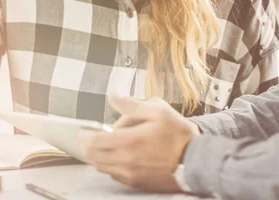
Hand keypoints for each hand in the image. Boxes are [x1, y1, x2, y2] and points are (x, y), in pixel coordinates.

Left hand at [78, 93, 200, 192]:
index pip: (95, 142)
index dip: (84, 136)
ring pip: (103, 167)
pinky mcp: (137, 183)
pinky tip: (117, 157)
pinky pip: (115, 175)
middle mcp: (126, 161)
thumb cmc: (178, 134)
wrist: (196, 160)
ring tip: (102, 146)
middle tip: (89, 137)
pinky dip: (110, 166)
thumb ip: (130, 104)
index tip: (82, 130)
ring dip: (98, 156)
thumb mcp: (157, 110)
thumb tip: (112, 95)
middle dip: (88, 146)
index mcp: (129, 141)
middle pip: (95, 156)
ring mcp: (131, 175)